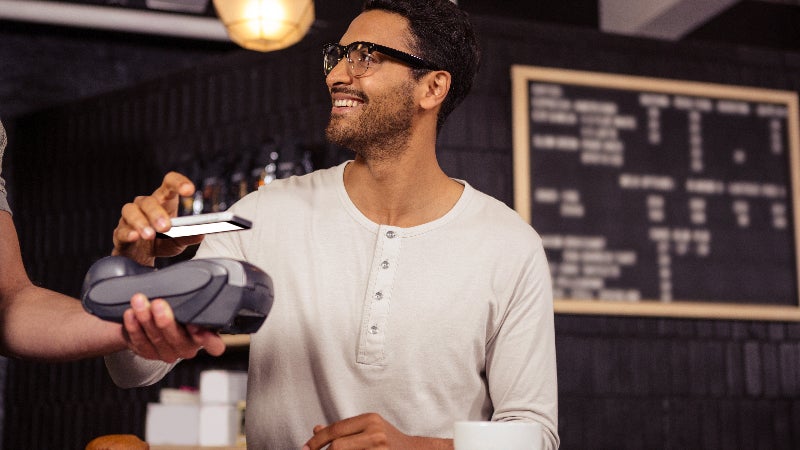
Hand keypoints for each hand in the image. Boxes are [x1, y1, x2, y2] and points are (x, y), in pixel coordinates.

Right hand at [112, 171, 202, 264]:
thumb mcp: (179, 241)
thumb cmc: (162, 242)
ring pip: (131, 211)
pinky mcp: (119, 232)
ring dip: (141, 223)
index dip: (178, 183)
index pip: (169, 184)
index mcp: (164, 201)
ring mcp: (130, 217)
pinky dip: (127, 233)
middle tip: (166, 227)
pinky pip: (120, 230)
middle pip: (149, 201)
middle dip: (157, 213)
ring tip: (149, 235)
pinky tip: (134, 237)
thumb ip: (188, 236)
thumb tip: (200, 234)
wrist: (142, 258)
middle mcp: (145, 205)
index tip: (189, 190)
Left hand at [122, 293, 224, 362]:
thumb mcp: (188, 299)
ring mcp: (167, 352)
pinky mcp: (148, 352)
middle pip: (178, 340)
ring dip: (146, 319)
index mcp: (204, 335)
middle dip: (166, 321)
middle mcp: (187, 347)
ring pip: (156, 340)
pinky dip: (133, 328)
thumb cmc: (177, 304)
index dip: (207, 340)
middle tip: (158, 303)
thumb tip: (189, 275)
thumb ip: (192, 295)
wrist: (153, 313)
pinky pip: (139, 342)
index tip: (195, 326)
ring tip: (139, 301)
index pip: (214, 345)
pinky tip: (130, 314)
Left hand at [302, 413, 449, 449]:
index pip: (335, 430)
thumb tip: (316, 430)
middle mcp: (375, 432)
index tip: (305, 449)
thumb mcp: (367, 429)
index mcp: (369, 419)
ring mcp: (379, 448)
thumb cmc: (388, 441)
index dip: (316, 442)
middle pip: (337, 446)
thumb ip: (343, 430)